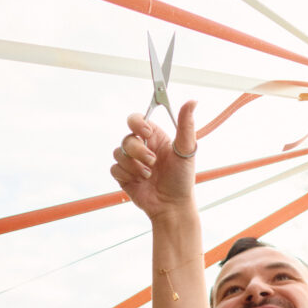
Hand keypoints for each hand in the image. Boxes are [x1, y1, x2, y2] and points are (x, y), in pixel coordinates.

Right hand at [109, 101, 197, 220]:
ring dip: (135, 166)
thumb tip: (192, 101)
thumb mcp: (187, 150)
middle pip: (127, 138)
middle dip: (139, 151)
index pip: (137, 120)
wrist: (172, 205)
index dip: (138, 123)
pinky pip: (115, 168)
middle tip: (153, 162)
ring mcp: (131, 161)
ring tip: (150, 175)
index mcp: (155, 137)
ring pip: (118, 153)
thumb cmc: (182, 179)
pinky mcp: (123, 175)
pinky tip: (141, 182)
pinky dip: (128, 175)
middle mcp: (142, 146)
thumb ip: (186, 125)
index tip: (147, 133)